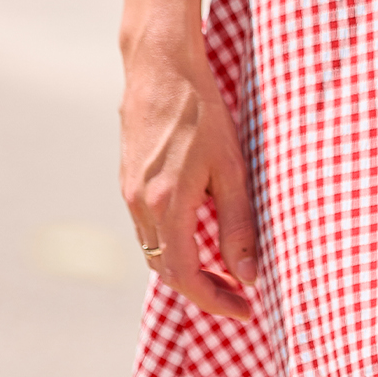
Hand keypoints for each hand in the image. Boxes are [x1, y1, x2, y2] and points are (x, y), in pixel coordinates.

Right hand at [120, 14, 258, 321]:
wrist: (159, 66)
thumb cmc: (200, 111)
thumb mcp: (229, 166)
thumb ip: (238, 223)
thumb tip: (249, 273)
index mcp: (166, 205)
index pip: (186, 276)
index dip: (215, 301)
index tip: (245, 310)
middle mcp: (140, 205)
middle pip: (168, 270)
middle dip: (203, 290)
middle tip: (240, 296)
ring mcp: (128, 192)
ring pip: (156, 250)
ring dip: (187, 268)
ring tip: (224, 270)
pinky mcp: (128, 180)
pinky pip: (148, 228)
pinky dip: (173, 243)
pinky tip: (199, 233)